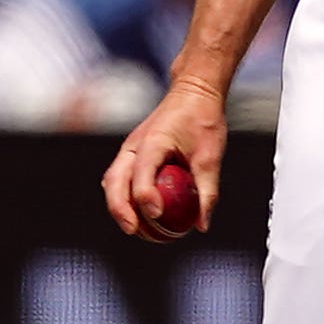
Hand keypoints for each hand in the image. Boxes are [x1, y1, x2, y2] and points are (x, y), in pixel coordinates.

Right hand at [102, 76, 226, 242]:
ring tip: (134, 228)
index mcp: (153, 141)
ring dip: (118, 205)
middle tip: (134, 230)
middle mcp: (135, 145)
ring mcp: (130, 149)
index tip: (157, 216)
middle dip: (120, 208)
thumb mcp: (211, 156)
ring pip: (112, 181)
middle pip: (114, 181)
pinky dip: (122, 197)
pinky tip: (137, 215)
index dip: (145, 197)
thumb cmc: (203, 120)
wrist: (193, 93)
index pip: (141, 173)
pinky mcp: (133, 153)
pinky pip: (119, 178)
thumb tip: (202, 225)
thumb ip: (207, 191)